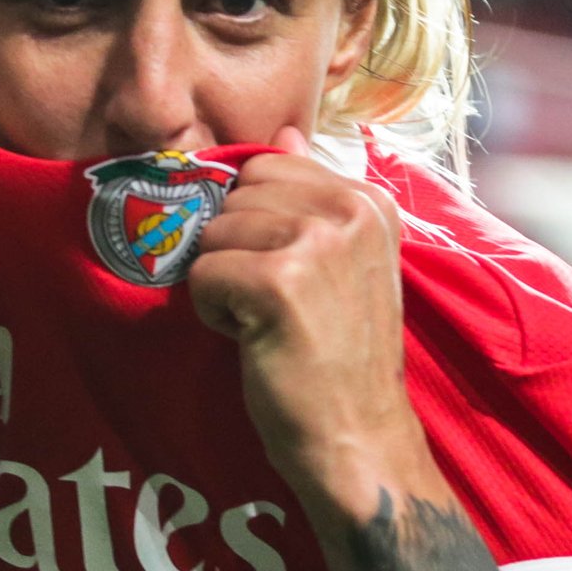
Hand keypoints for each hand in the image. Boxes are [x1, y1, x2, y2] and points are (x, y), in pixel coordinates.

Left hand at [189, 128, 436, 528]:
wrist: (358, 439)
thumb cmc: (341, 358)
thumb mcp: (341, 263)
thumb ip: (312, 195)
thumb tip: (285, 131)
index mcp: (369, 199)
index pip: (269, 166)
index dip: (257, 224)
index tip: (288, 274)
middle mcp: (350, 210)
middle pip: (237, 195)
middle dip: (235, 249)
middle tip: (273, 303)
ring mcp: (317, 242)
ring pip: (214, 233)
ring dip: (223, 282)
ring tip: (266, 323)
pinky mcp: (279, 281)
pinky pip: (202, 273)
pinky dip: (213, 312)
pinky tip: (253, 339)